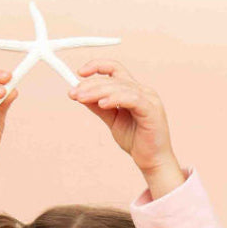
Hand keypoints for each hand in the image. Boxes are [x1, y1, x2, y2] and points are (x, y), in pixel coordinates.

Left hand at [68, 60, 182, 191]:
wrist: (152, 162)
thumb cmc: (136, 142)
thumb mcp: (113, 120)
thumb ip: (99, 107)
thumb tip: (80, 94)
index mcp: (134, 90)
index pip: (115, 69)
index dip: (97, 66)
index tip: (79, 73)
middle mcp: (143, 91)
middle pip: (113, 79)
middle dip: (90, 84)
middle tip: (74, 92)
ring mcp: (149, 99)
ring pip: (119, 87)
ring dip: (97, 91)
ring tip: (81, 98)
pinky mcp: (152, 110)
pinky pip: (131, 99)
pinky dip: (115, 99)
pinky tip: (102, 104)